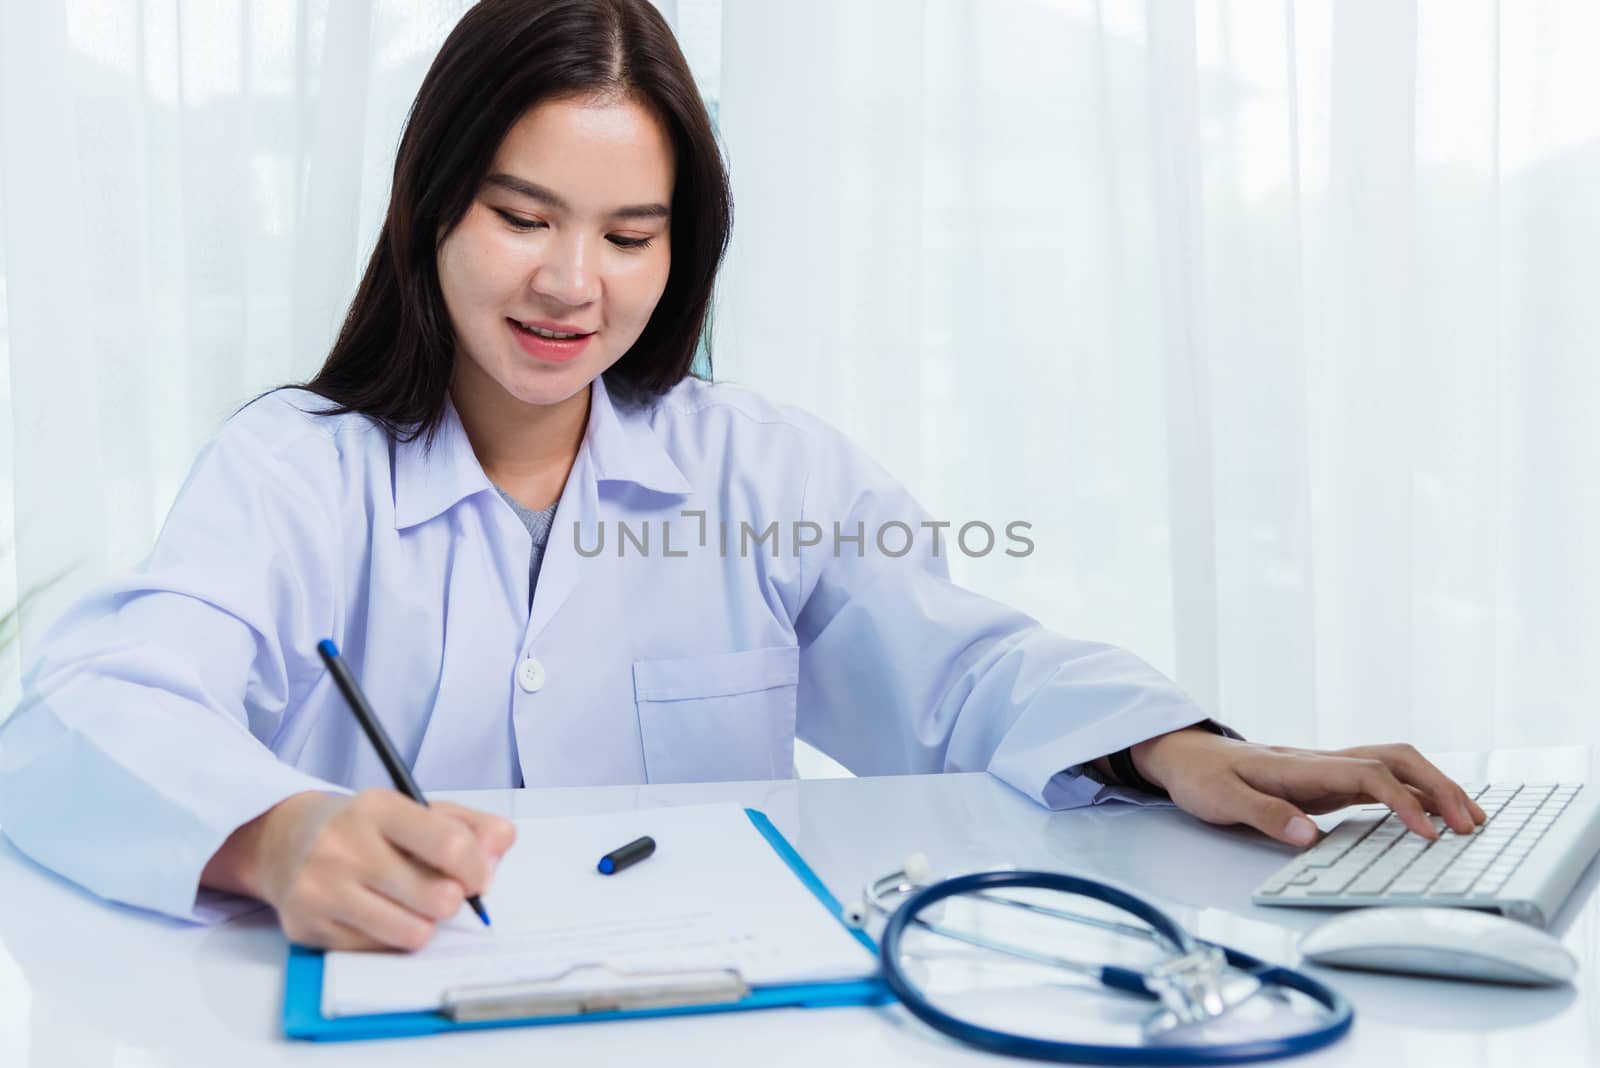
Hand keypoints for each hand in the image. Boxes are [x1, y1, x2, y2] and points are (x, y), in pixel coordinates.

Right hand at [203, 788, 515, 950]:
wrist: (284, 840)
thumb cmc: (366, 828)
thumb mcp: (418, 811)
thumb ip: (471, 826)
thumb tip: (502, 845)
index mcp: (379, 808)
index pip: (449, 844)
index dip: (477, 869)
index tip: (479, 878)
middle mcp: (345, 846)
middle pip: (437, 898)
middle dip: (452, 901)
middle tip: (442, 892)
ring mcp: (321, 890)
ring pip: (412, 933)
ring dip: (423, 924)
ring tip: (409, 904)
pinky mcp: (307, 928)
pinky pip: (379, 951)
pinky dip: (388, 938)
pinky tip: (375, 913)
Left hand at [1129, 728, 1486, 847]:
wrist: (1185, 755)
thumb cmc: (1202, 777)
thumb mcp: (1221, 800)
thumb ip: (1263, 816)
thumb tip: (1308, 836)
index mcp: (1301, 767)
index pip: (1367, 775)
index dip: (1403, 802)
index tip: (1429, 834)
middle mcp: (1321, 762)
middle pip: (1395, 759)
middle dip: (1439, 787)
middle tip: (1472, 823)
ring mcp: (1326, 769)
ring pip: (1394, 764)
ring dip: (1434, 786)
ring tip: (1470, 819)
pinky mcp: (1326, 780)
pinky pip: (1380, 779)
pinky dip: (1414, 792)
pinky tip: (1432, 814)